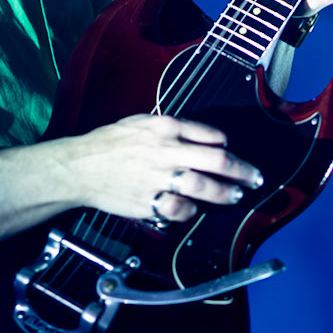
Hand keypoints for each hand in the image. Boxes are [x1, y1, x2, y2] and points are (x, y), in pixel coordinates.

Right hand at [64, 113, 263, 225]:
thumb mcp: (140, 122)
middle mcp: (165, 150)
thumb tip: (209, 139)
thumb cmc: (108, 143)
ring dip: (225, 193)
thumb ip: (173, 128)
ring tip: (236, 195)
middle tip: (255, 178)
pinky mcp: (149, 201)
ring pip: (204, 186)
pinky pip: (180, 209)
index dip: (227, 147)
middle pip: (217, 161)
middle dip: (243, 171)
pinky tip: (194, 209)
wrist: (78, 167)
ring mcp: (158, 177)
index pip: (211, 135)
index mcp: (164, 126)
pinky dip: (191, 211)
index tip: (234, 155)